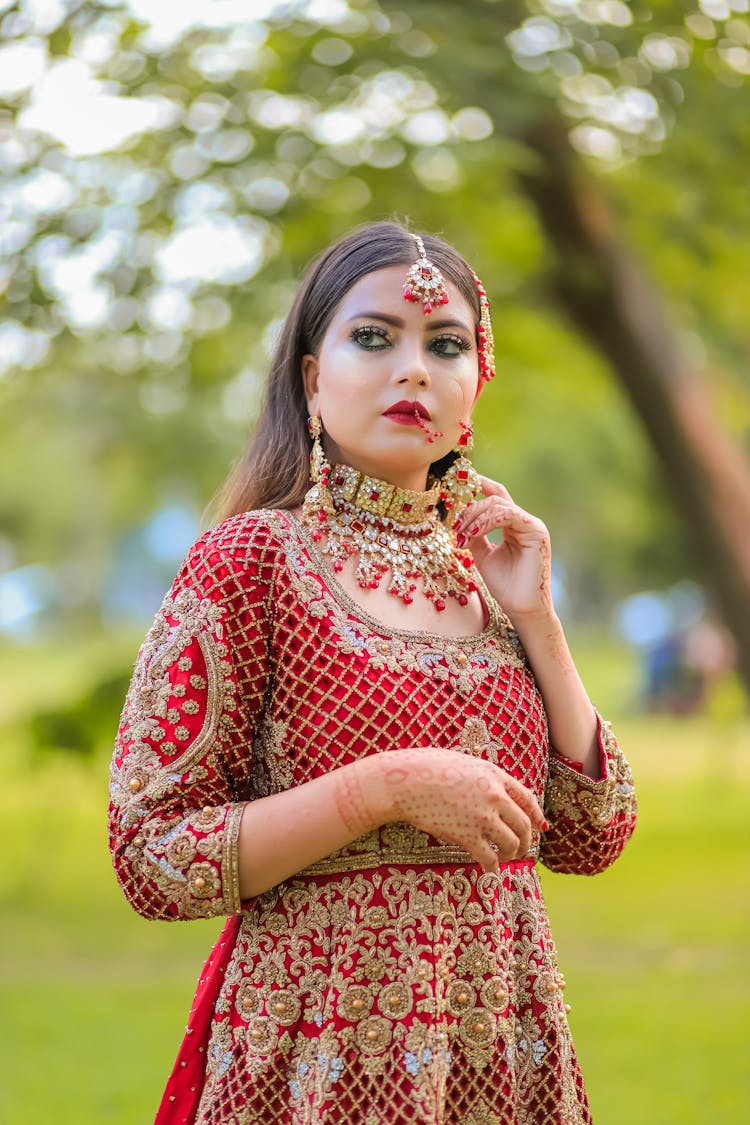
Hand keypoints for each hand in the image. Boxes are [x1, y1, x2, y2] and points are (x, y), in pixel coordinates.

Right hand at [372, 746, 546, 871]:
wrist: (406, 781)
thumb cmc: (426, 767)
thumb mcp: (462, 761)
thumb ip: (480, 775)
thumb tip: (488, 786)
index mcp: (494, 775)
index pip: (527, 798)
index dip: (537, 815)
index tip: (540, 827)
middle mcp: (495, 796)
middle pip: (524, 824)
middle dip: (526, 841)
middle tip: (521, 850)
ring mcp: (483, 816)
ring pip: (512, 843)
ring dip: (511, 854)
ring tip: (503, 858)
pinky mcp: (467, 835)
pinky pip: (490, 857)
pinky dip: (492, 866)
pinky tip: (488, 869)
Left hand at [453, 477, 553, 620]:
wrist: (521, 608)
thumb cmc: (505, 586)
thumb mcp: (481, 556)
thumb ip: (473, 536)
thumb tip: (457, 521)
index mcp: (513, 525)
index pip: (497, 496)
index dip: (479, 484)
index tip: (458, 481)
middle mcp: (524, 522)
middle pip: (494, 499)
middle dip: (469, 509)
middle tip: (453, 526)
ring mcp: (532, 525)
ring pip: (499, 504)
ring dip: (475, 516)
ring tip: (461, 534)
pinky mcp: (537, 532)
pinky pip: (509, 514)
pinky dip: (488, 520)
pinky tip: (474, 532)